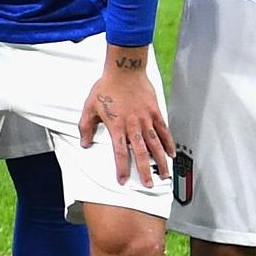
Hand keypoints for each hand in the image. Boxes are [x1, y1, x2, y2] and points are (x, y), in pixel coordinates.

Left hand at [82, 56, 174, 184]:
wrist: (124, 70)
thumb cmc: (106, 88)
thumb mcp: (89, 107)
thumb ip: (86, 127)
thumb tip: (84, 144)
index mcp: (117, 126)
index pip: (120, 152)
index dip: (121, 168)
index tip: (123, 181)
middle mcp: (133, 126)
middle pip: (141, 153)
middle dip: (145, 171)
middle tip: (149, 185)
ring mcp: (146, 119)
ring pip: (155, 144)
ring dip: (161, 161)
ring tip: (165, 175)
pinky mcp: (155, 112)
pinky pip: (164, 131)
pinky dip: (168, 142)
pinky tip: (172, 153)